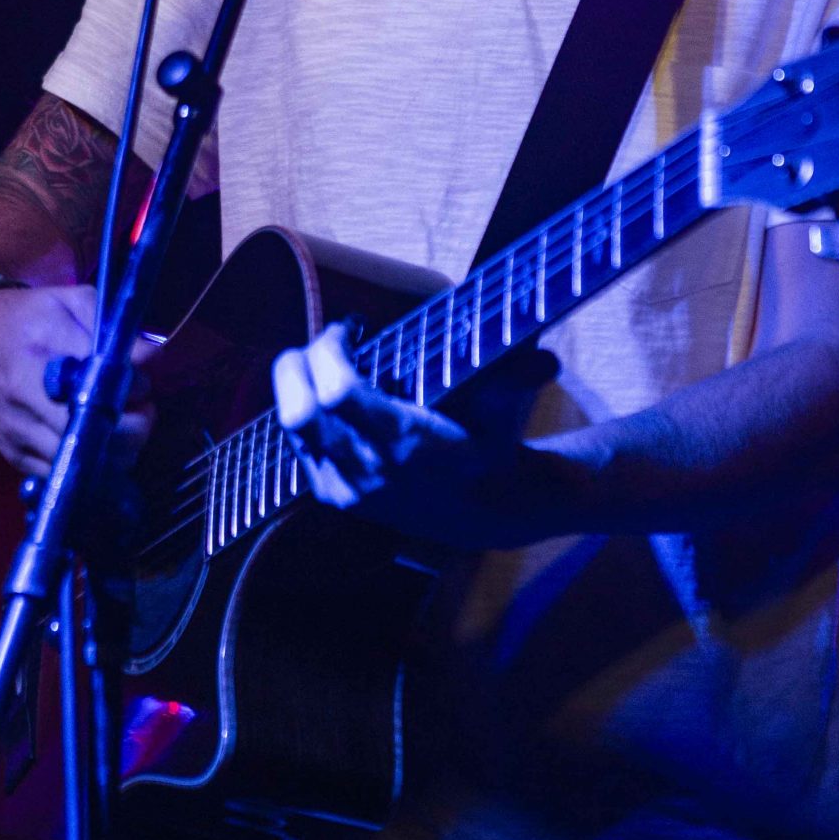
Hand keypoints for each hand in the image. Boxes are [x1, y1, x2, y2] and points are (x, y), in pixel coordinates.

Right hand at [0, 282, 157, 476]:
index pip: (106, 381)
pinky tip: (95, 442)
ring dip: (117, 451)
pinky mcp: (15, 456)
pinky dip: (89, 466)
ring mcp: (20, 431)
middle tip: (139, 409)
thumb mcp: (67, 301)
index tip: (140, 381)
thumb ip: (110, 326)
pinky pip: (65, 474)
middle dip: (135, 426)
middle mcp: (27, 394)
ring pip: (86, 463)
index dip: (135, 387)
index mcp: (45, 346)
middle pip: (99, 432)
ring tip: (119, 426)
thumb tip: (152, 356)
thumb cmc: (23, 318)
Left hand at [271, 322, 551, 549]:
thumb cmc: (490, 448)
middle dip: (298, 365)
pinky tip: (328, 395)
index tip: (351, 326)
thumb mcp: (503, 412)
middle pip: (297, 412)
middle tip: (326, 342)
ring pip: (290, 428)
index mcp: (404, 446)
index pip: (336, 395)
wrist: (480, 512)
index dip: (329, 351)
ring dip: (298, 385)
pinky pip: (297, 446)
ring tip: (329, 362)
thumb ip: (515, 382)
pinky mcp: (333, 497)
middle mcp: (366, 471)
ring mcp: (345, 489)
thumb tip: (548, 362)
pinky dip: (304, 413)